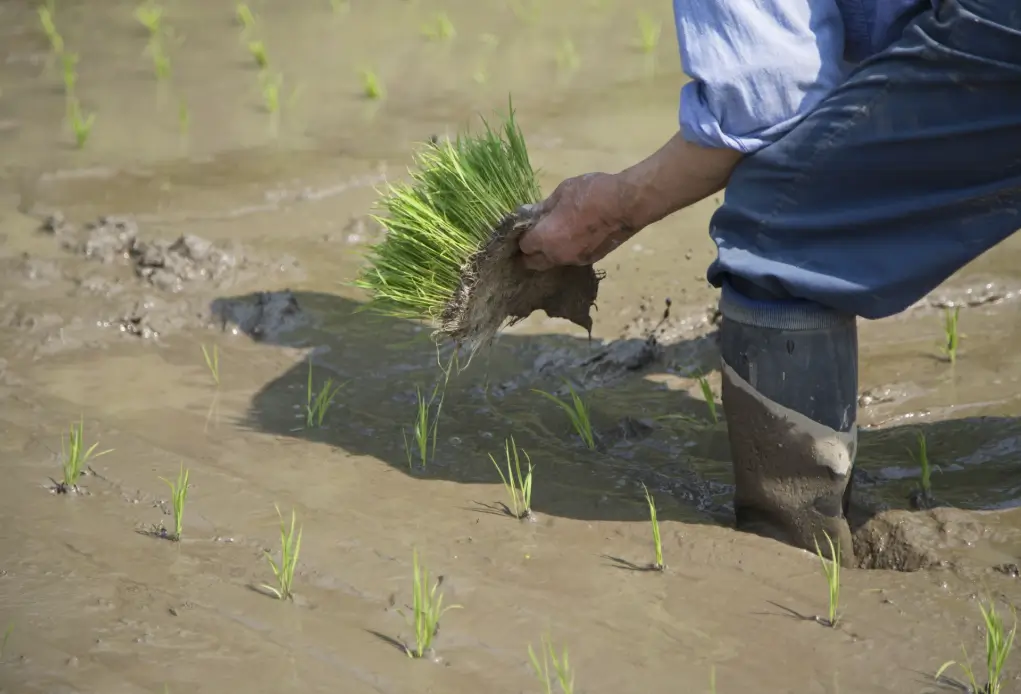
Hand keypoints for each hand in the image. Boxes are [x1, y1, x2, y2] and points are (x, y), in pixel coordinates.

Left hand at [518, 172, 634, 271]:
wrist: (627, 204)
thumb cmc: (591, 193)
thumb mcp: (562, 192)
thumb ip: (543, 207)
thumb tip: (527, 212)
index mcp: (546, 238)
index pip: (523, 246)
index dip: (522, 236)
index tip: (525, 226)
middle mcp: (557, 255)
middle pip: (533, 263)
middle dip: (529, 253)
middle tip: (533, 238)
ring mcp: (575, 260)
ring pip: (553, 262)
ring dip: (549, 253)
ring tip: (554, 236)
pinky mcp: (591, 260)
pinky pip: (570, 259)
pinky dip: (567, 251)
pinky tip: (573, 237)